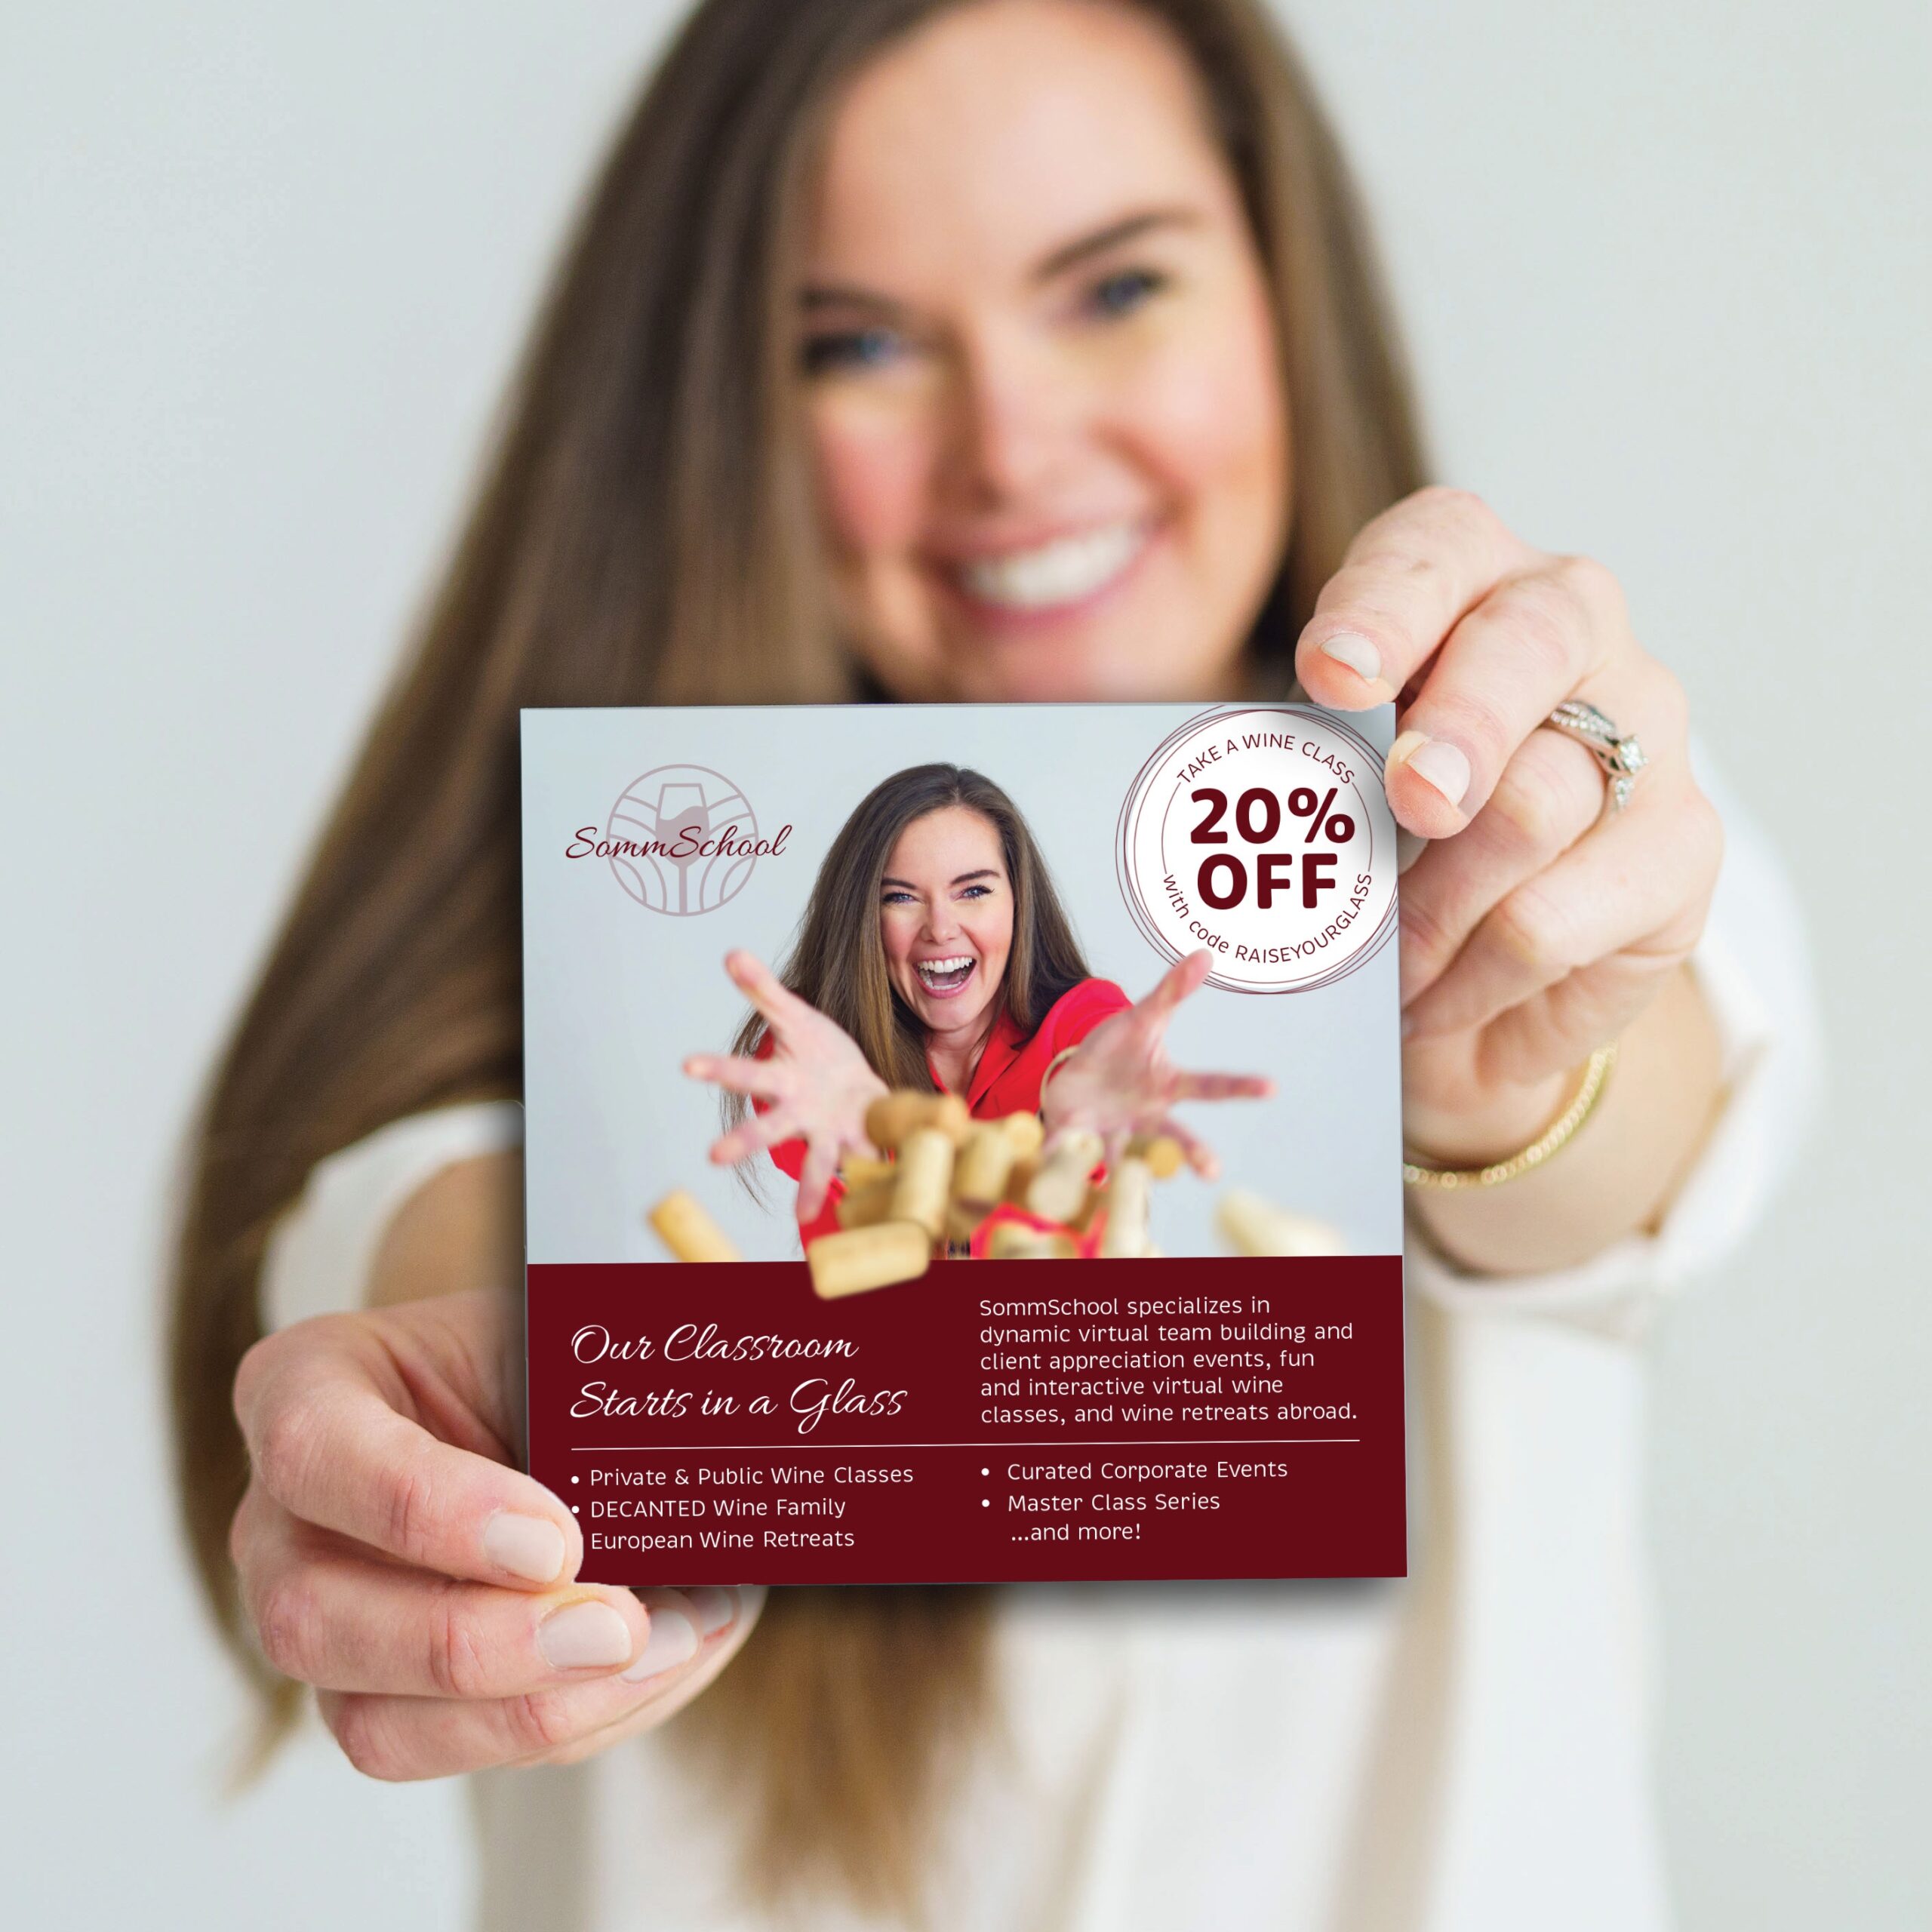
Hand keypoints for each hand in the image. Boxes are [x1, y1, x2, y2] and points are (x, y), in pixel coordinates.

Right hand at [230, 1288, 761, 1778]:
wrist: (531, 1399)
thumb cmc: (527, 1356)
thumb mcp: (549, 1329)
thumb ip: (587, 1378)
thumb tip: (695, 1436)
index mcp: (302, 1390)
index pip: (313, 1452)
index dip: (428, 1509)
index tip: (557, 1538)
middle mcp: (281, 1522)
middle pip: (315, 1619)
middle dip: (478, 1645)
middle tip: (616, 1625)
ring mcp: (319, 1625)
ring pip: (374, 1722)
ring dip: (533, 1709)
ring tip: (662, 1650)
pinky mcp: (382, 1702)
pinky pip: (455, 1751)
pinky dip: (571, 1720)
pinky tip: (660, 1664)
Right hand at [684, 950, 888, 1219]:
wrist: (856, 1088)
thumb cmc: (819, 1052)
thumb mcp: (795, 1016)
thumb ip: (763, 989)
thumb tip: (731, 952)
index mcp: (781, 1079)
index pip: (744, 1072)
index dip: (715, 1068)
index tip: (686, 1065)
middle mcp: (798, 1114)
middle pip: (769, 1127)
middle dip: (743, 1141)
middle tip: (713, 1157)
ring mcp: (830, 1132)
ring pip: (818, 1160)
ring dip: (812, 1186)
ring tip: (803, 1216)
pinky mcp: (863, 1142)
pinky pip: (869, 1161)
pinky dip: (875, 1174)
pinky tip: (881, 1187)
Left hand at [1038, 950, 1272, 1176]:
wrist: (1077, 1079)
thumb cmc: (1118, 1050)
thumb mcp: (1141, 1018)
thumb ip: (1171, 991)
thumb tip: (1204, 954)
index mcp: (1166, 1086)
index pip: (1209, 1085)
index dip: (1240, 1086)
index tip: (1272, 1086)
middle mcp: (1146, 1117)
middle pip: (1173, 1136)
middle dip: (1191, 1152)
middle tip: (1212, 1170)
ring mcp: (1113, 1132)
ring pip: (1122, 1156)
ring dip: (1121, 1169)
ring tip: (1122, 1183)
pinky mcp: (1077, 1138)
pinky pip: (1068, 1150)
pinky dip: (1059, 1157)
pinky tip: (1051, 1169)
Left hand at [1294, 487, 1721, 1162]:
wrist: (1473, 981)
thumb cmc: (1384, 842)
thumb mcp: (1324, 786)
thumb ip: (1305, 764)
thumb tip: (1245, 801)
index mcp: (1467, 579)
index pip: (1436, 551)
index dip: (1382, 608)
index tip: (1330, 672)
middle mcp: (1572, 628)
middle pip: (1531, 642)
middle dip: (1459, 724)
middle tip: (1411, 800)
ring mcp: (1646, 730)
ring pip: (1533, 802)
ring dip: (1426, 906)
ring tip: (1377, 963)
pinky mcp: (1682, 847)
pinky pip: (1554, 919)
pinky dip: (1467, 976)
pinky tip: (1429, 999)